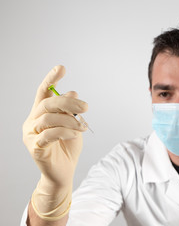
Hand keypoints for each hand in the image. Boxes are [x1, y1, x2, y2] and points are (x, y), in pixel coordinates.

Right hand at [23, 65, 87, 219]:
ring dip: (69, 120)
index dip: (51, 79)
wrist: (64, 171)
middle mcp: (32, 121)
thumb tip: (72, 91)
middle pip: (47, 104)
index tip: (62, 68)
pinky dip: (64, 131)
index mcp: (41, 113)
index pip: (43, 93)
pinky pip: (49, 134)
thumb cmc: (68, 147)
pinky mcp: (35, 147)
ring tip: (82, 126)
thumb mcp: (73, 125)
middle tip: (85, 107)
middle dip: (68, 102)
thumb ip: (70, 111)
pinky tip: (75, 134)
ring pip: (48, 118)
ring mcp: (31, 134)